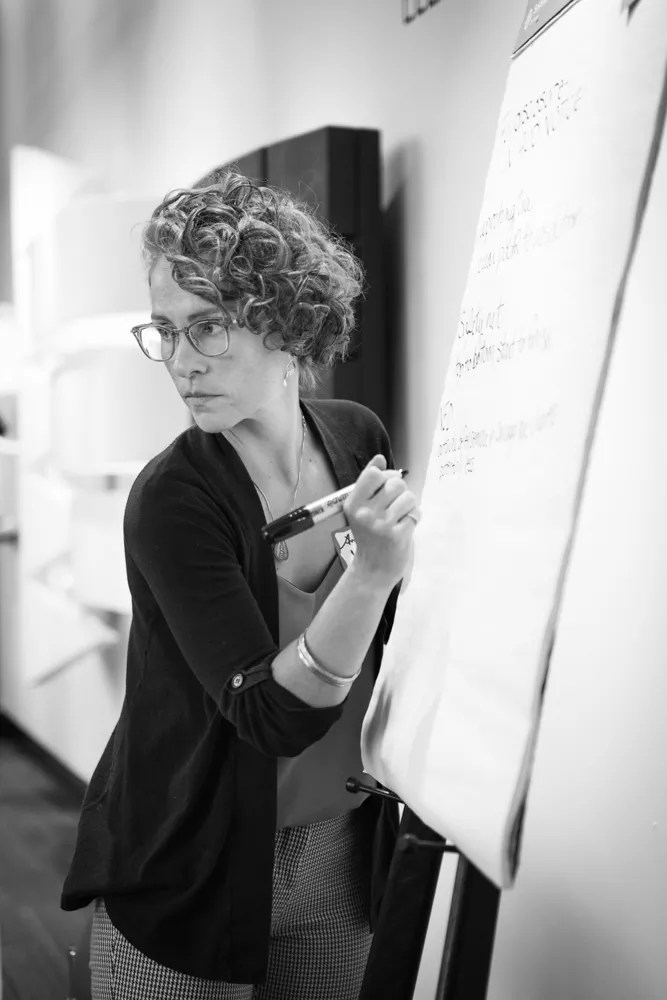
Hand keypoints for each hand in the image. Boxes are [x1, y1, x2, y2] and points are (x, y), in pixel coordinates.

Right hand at [343, 454, 420, 589]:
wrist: (373, 569)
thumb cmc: (370, 536)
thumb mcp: (362, 509)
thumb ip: (369, 483)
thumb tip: (380, 459)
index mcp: (353, 504)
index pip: (373, 474)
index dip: (386, 476)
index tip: (387, 487)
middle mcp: (365, 513)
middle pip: (395, 483)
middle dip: (401, 491)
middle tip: (396, 505)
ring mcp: (381, 525)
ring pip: (408, 497)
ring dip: (410, 505)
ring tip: (401, 516)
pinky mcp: (397, 536)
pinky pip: (416, 513)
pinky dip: (415, 517)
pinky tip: (406, 525)